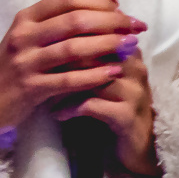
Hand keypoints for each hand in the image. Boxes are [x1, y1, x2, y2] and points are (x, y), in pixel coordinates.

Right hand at [0, 0, 146, 142]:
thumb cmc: (14, 67)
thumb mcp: (30, 38)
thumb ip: (61, 24)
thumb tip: (109, 6)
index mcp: (25, 18)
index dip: (98, 1)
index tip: (122, 10)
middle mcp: (23, 35)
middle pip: (74, 20)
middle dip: (111, 22)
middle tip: (136, 27)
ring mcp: (25, 62)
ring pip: (74, 48)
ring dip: (108, 45)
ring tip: (131, 46)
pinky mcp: (31, 88)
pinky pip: (69, 79)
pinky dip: (94, 74)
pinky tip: (114, 72)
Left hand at [55, 45, 158, 175]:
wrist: (140, 145)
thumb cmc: (115, 105)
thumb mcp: (103, 77)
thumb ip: (88, 55)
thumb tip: (53, 34)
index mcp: (129, 53)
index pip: (98, 32)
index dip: (67, 38)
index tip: (44, 48)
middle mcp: (135, 69)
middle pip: (94, 52)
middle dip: (62, 60)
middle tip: (39, 68)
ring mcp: (134, 93)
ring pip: (91, 77)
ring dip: (63, 85)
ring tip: (44, 92)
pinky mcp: (128, 117)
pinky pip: (92, 105)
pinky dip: (70, 108)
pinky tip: (57, 113)